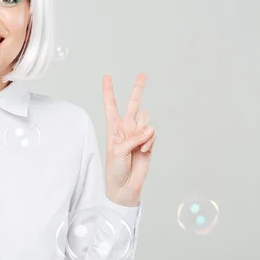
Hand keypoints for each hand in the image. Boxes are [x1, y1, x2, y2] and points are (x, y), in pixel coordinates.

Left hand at [102, 73, 156, 206]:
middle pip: (133, 104)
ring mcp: (138, 134)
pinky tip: (143, 151)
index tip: (107, 76)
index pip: (110, 106)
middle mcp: (126, 128)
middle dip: (138, 89)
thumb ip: (133, 138)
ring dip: (144, 131)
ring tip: (138, 145)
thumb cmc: (115, 168)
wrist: (124, 185)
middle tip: (143, 74)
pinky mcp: (148, 142)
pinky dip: (149, 142)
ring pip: (146, 120)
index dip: (109, 91)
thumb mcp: (118, 151)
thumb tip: (150, 128)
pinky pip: (152, 134)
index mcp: (113, 127)